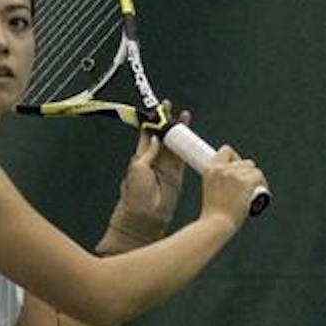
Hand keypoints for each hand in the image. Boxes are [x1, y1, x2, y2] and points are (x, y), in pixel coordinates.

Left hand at [115, 107, 189, 234]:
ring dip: (179, 132)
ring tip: (185, 118)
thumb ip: (149, 152)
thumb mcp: (138, 168)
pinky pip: (183, 158)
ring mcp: (166, 167)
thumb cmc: (135, 195)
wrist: (145, 217)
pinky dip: (187, 147)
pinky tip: (190, 137)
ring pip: (174, 145)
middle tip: (172, 109)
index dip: (153, 120)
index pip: (148, 133)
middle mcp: (154, 160)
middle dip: (167, 122)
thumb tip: (156, 138)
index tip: (159, 108)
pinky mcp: (176, 175)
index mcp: (141, 156)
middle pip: (162, 136)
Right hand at [201, 145, 266, 232]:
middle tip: (246, 186)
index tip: (237, 170)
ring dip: (254, 178)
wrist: (216, 224)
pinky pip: (258, 176)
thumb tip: (229, 185)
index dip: (234, 158)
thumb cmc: (212, 214)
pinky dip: (262, 183)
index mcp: (210, 170)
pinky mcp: (244, 182)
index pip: (226, 150)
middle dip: (247, 171)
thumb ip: (218, 183)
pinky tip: (262, 191)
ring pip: (252, 168)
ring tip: (253, 190)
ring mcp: (233, 174)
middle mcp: (221, 169)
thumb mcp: (210, 191)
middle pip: (243, 161)